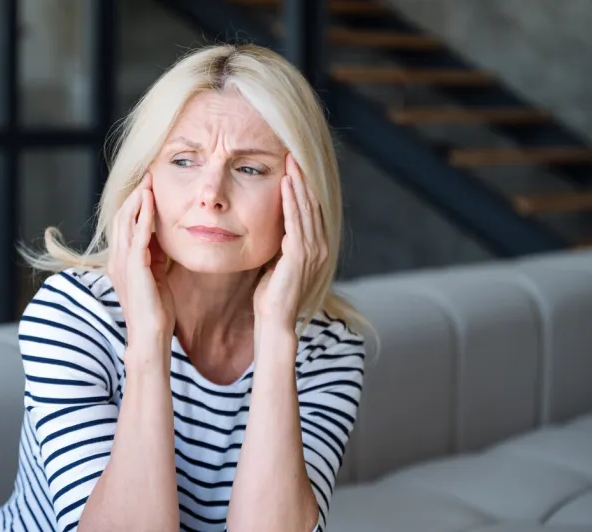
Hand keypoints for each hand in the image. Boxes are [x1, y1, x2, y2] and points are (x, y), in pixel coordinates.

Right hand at [107, 173, 175, 347]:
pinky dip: (144, 215)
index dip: (134, 204)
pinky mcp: (134, 267)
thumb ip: (156, 256)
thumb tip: (163, 238)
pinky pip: (138, 234)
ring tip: (149, 181)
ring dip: (138, 199)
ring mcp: (123, 262)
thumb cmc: (156, 309)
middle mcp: (117, 259)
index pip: (124, 225)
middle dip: (135, 195)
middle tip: (148, 176)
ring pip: (127, 221)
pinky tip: (151, 200)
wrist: (151, 334)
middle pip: (122, 217)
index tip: (148, 187)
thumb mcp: (156, 275)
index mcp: (122, 261)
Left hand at [254, 154, 327, 331]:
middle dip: (302, 177)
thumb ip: (281, 243)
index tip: (293, 165)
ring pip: (306, 208)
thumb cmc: (272, 294)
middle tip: (293, 153)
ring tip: (290, 161)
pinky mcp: (300, 254)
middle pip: (312, 203)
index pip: (311, 209)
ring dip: (298, 183)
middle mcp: (320, 246)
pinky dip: (291, 200)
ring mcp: (313, 250)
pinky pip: (296, 221)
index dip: (304, 186)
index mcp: (316, 247)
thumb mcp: (278, 261)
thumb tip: (274, 225)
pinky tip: (285, 184)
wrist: (275, 320)